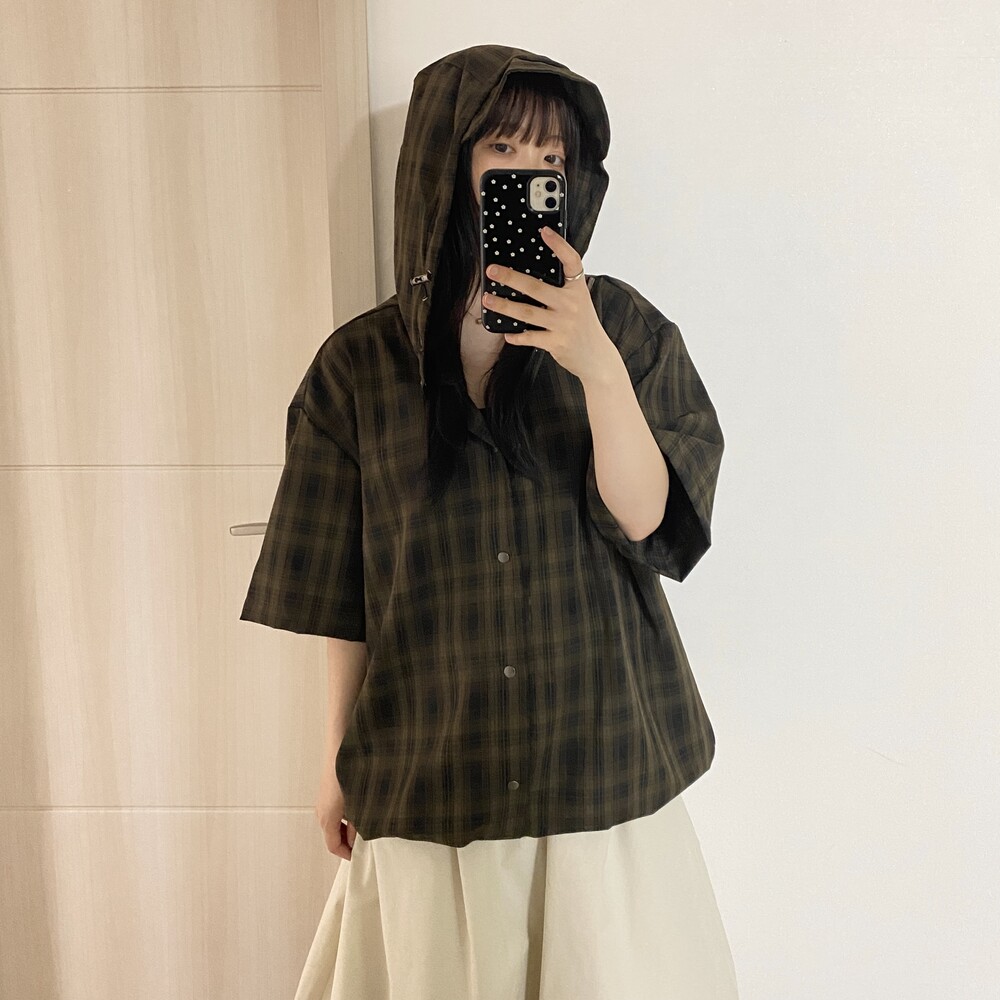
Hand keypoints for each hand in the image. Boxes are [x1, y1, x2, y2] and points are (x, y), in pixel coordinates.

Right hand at [315, 762, 356, 860]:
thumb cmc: (350, 775)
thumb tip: (356, 839)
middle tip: (364, 842)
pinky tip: (358, 809)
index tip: (358, 856)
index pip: (334, 847)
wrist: (341, 749)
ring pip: (333, 824)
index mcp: (327, 819)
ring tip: (364, 824)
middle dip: (347, 842)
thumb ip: (357, 826)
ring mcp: (322, 802)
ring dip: (346, 828)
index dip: (346, 854)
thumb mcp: (358, 805)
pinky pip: (333, 812)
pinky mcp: (326, 793)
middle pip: (332, 836)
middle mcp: (321, 813)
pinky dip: (344, 817)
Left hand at [482, 226, 618, 383]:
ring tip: (488, 299)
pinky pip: (531, 337)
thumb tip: (531, 278)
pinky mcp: (556, 343)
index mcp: (578, 290)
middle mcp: (571, 305)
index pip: (571, 262)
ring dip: (504, 306)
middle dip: (511, 278)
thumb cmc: (584, 327)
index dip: (559, 245)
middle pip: (536, 288)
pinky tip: (506, 333)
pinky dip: (517, 336)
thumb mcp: (579, 303)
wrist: (597, 358)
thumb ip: (563, 290)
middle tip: (492, 271)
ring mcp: (563, 324)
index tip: (544, 232)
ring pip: (527, 312)